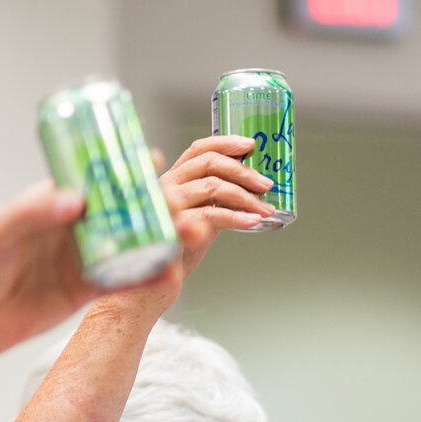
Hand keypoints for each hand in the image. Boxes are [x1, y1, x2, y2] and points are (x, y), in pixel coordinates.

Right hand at [158, 135, 273, 272]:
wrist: (155, 279)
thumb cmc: (177, 249)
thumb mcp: (199, 216)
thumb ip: (216, 199)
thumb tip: (252, 185)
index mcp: (172, 179)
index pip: (198, 150)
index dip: (225, 142)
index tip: (249, 145)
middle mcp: (166, 187)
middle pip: (208, 163)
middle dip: (242, 171)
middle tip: (265, 183)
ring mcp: (168, 205)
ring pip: (213, 186)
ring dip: (246, 197)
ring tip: (264, 209)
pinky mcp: (175, 227)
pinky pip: (213, 214)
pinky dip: (237, 217)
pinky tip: (252, 220)